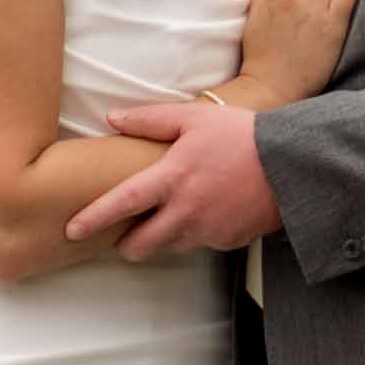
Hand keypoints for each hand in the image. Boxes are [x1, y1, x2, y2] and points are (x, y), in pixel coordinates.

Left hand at [68, 96, 280, 259]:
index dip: (94, 218)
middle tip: (124, 235)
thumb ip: (151, 120)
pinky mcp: (227, 242)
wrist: (293, 165)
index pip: (122, 203)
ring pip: (169, 246)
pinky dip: (196, 232)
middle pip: (141, 245)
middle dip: (127, 245)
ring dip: (161, 238)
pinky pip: (201, 243)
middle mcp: (186, 211)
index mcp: (173, 178)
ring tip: (168, 216)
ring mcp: (208, 231)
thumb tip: (113, 119)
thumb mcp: (195, 117)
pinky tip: (206, 212)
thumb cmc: (243, 135)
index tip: (71, 230)